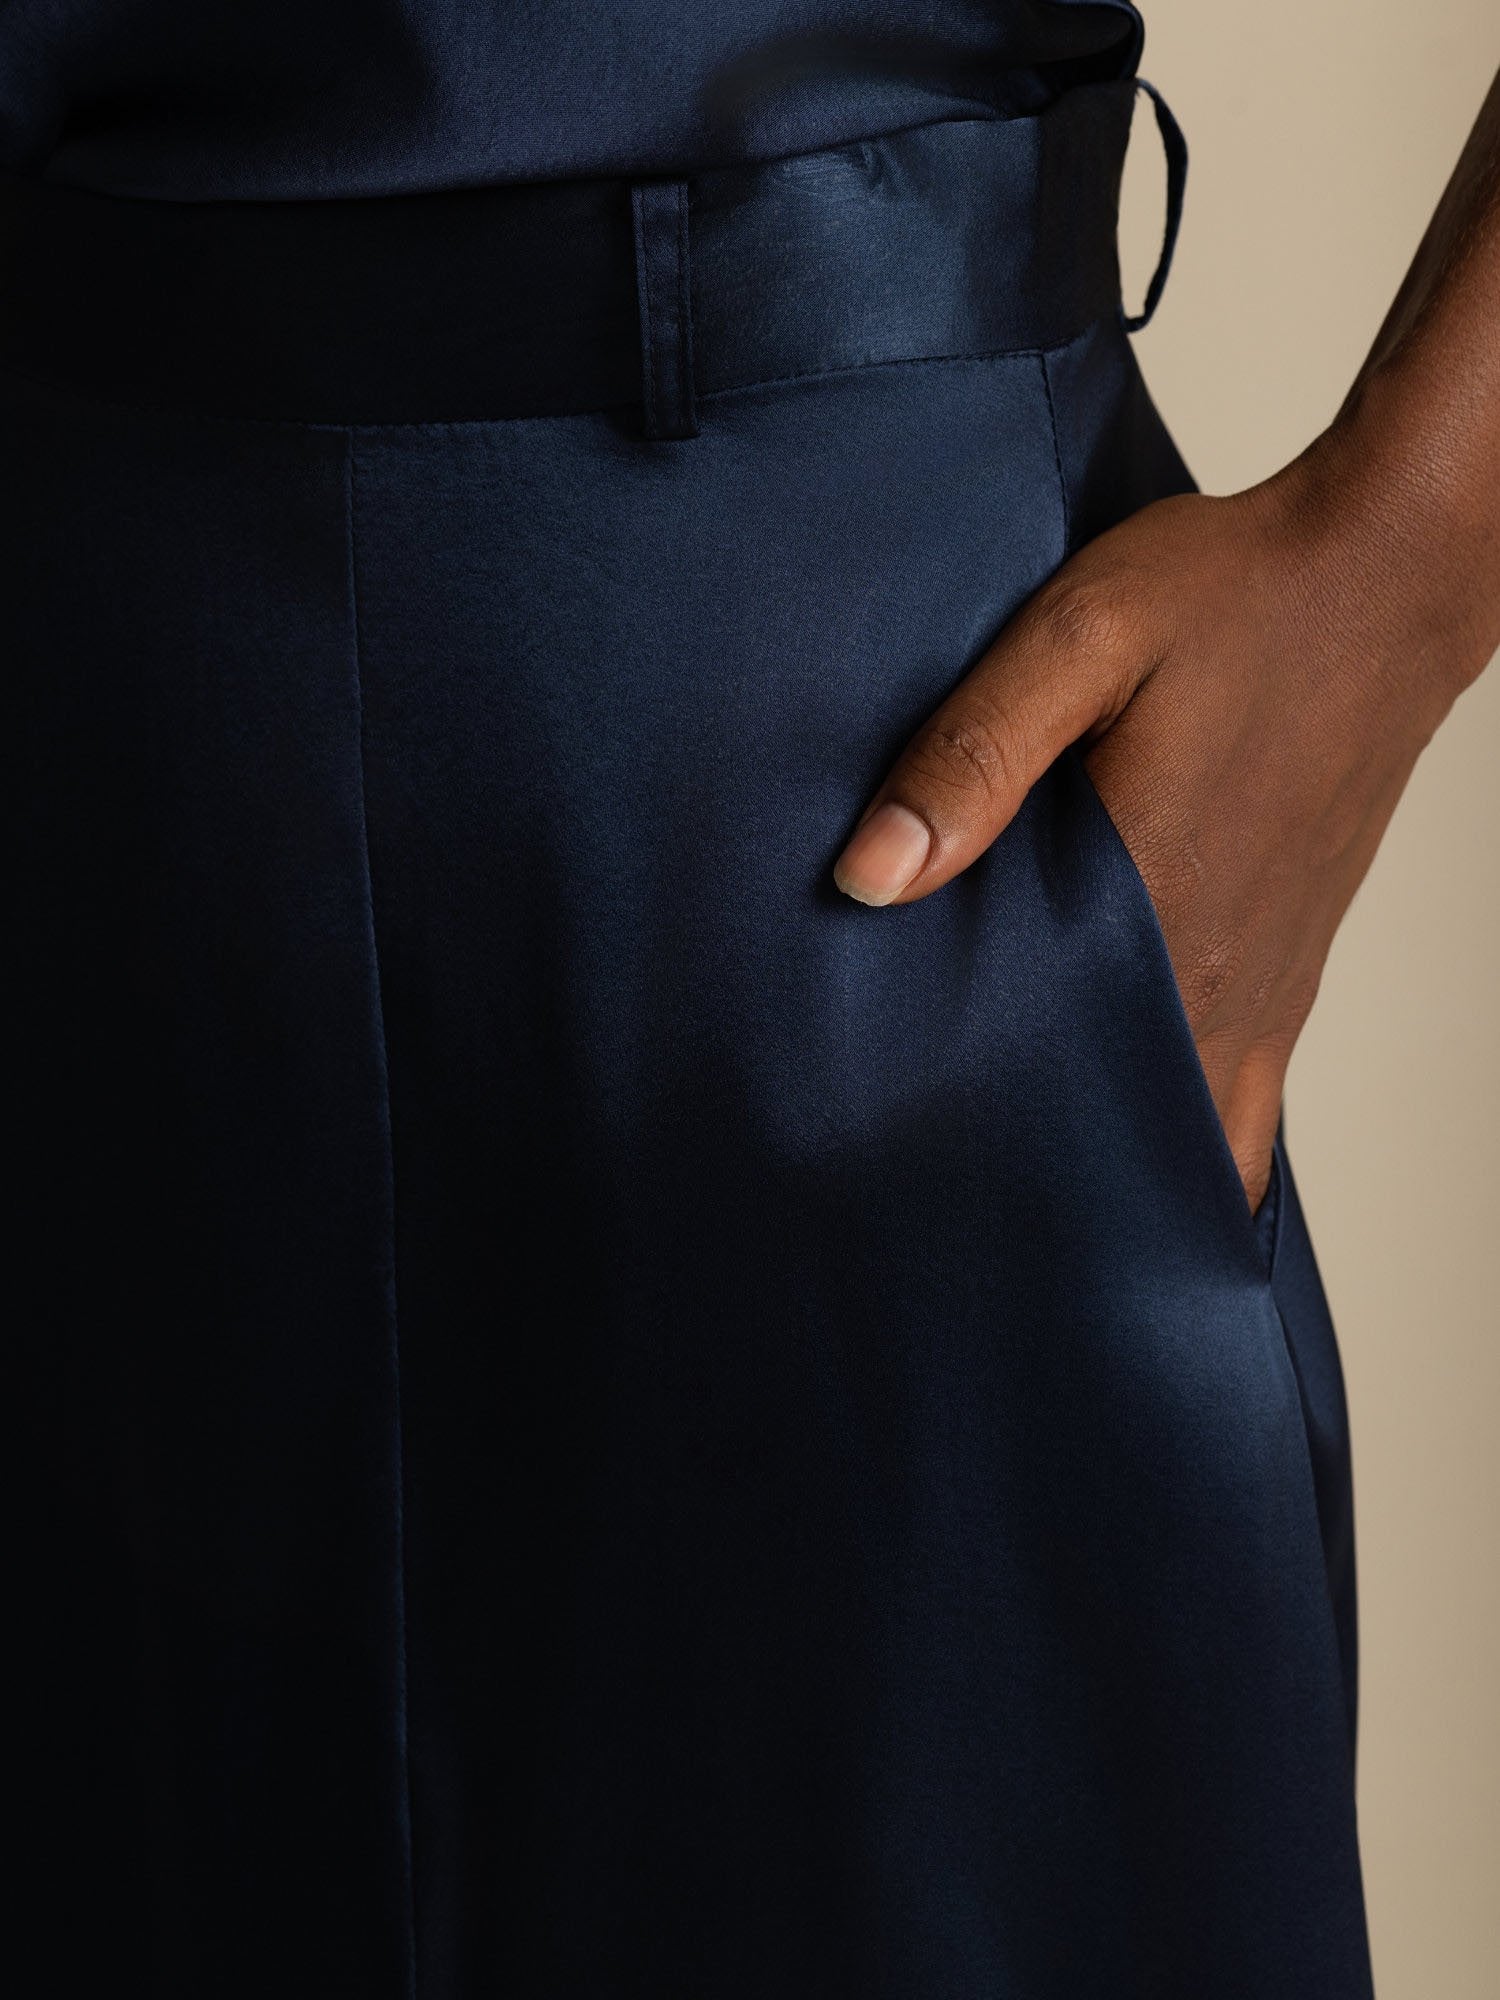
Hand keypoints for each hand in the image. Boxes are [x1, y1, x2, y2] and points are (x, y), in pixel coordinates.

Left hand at [831, 419, 1493, 1212]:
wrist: (1387, 576)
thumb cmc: (1233, 597)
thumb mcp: (1080, 639)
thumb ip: (973, 755)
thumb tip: (869, 878)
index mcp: (1155, 906)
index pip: (1028, 1064)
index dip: (948, 1104)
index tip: (878, 1121)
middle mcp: (1217, 976)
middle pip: (1101, 1120)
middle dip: (1013, 1144)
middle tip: (924, 1152)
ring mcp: (1263, 989)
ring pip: (1177, 1131)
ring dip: (1100, 1149)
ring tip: (1011, 1154)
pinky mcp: (1289, 975)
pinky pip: (1242, 1105)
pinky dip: (1185, 1136)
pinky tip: (1128, 1136)